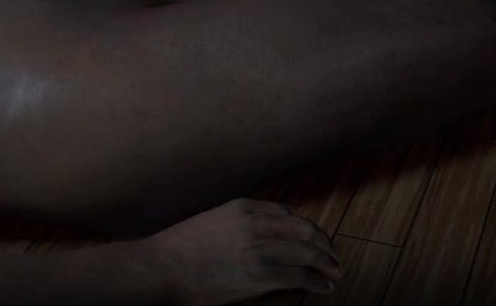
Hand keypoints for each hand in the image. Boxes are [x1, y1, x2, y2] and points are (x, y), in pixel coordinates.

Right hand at [144, 197, 342, 303]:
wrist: (160, 268)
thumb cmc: (178, 249)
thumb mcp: (211, 222)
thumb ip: (237, 225)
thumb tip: (261, 238)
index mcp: (242, 208)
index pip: (286, 214)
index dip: (305, 228)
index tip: (313, 239)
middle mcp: (254, 224)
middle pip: (303, 230)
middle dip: (324, 244)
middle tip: (333, 256)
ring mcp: (258, 249)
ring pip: (306, 252)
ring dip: (326, 264)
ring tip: (334, 273)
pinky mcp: (259, 274)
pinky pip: (299, 276)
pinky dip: (316, 282)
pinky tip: (323, 287)